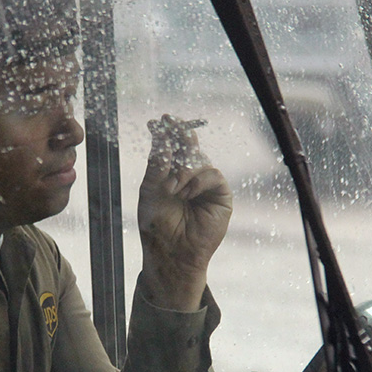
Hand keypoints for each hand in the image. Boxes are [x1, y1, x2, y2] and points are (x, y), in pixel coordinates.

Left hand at [138, 114, 232, 310]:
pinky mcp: (221, 195)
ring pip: (200, 160)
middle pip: (189, 146)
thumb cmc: (157, 225)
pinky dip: (198, 180)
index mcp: (171, 174)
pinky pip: (213, 174)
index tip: (160, 118)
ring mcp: (206, 185)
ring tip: (172, 188)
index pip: (172, 147)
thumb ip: (157, 165)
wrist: (171, 252)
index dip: (168, 132)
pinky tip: (186, 193)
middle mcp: (190, 176)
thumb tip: (163, 139)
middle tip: (170, 121)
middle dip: (180, 134)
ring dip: (184, 170)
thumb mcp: (150, 190)